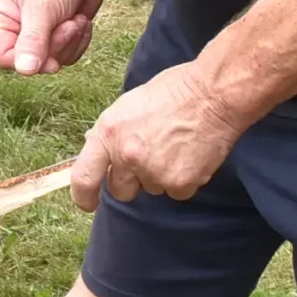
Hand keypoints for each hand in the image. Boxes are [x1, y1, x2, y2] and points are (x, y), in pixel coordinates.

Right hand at [0, 0, 110, 74]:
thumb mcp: (42, 10)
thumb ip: (32, 42)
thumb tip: (25, 70)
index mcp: (2, 19)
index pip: (5, 58)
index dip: (28, 60)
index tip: (48, 55)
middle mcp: (17, 28)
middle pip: (33, 62)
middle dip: (57, 46)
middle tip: (66, 24)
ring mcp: (40, 34)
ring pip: (54, 61)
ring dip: (71, 42)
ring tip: (73, 18)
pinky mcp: (59, 36)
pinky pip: (69, 56)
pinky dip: (80, 41)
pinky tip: (80, 21)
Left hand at [69, 59, 244, 211]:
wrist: (213, 95)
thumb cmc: (172, 93)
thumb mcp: (127, 105)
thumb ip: (110, 133)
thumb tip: (95, 150)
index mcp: (108, 134)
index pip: (83, 177)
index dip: (83, 196)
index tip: (88, 203)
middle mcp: (126, 157)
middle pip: (120, 190)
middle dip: (131, 180)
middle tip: (151, 156)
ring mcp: (153, 173)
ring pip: (151, 190)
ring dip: (160, 176)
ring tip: (175, 147)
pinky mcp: (180, 184)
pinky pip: (177, 193)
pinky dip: (184, 181)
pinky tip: (190, 156)